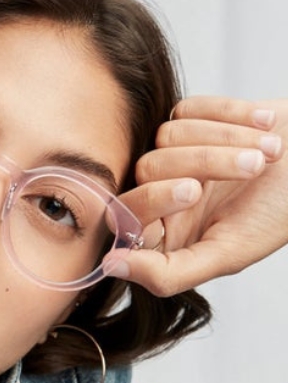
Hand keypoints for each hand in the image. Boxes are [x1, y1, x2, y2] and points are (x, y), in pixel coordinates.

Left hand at [114, 97, 285, 294]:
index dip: (152, 199)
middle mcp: (162, 193)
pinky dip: (231, 115)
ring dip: (227, 140)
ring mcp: (175, 153)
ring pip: (167, 136)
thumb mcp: (228, 255)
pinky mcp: (191, 119)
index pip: (125, 214)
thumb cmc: (279, 215)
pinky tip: (265, 126)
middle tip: (250, 169)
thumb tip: (112, 267)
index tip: (192, 192)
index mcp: (163, 231)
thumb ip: (167, 273)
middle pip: (147, 168)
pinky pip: (187, 110)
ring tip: (270, 153)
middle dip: (203, 163)